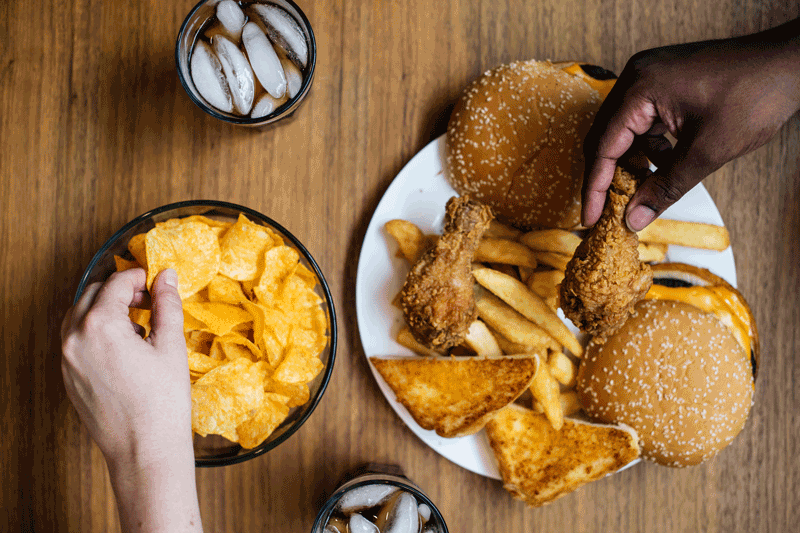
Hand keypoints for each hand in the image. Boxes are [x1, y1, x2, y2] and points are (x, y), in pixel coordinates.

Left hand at [61, 268, 201, 532]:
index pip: (117, 283)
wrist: (144, 449)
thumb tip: (166, 276)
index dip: (140, 277)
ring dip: (104, 309)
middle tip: (149, 300)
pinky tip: (124, 347)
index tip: (157, 282)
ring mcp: (67, 359)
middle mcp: (75, 338)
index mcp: (100, 325)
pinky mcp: (67, 376)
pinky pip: (75, 339)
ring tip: (137, 325)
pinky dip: (95, 331)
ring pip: (79, 315)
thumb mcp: (170, 346)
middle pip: (93, 294)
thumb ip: (166, 305)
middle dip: (121, 290)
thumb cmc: (162, 402)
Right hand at [582, 18, 799, 229]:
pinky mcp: (664, 83)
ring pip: (626, 131)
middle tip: (605, 211)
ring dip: (634, 162)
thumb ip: (665, 187)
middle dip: (609, 176)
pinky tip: (668, 163)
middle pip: (607, 137)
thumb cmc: (756, 95)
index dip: (595, 186)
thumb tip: (634, 218)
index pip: (603, 145)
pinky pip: (644, 121)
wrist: (793, 63)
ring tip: (645, 189)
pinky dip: (652, 147)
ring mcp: (650, 77)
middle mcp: (638, 77)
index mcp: (640, 87)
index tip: (590, 216)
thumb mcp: (706, 152)